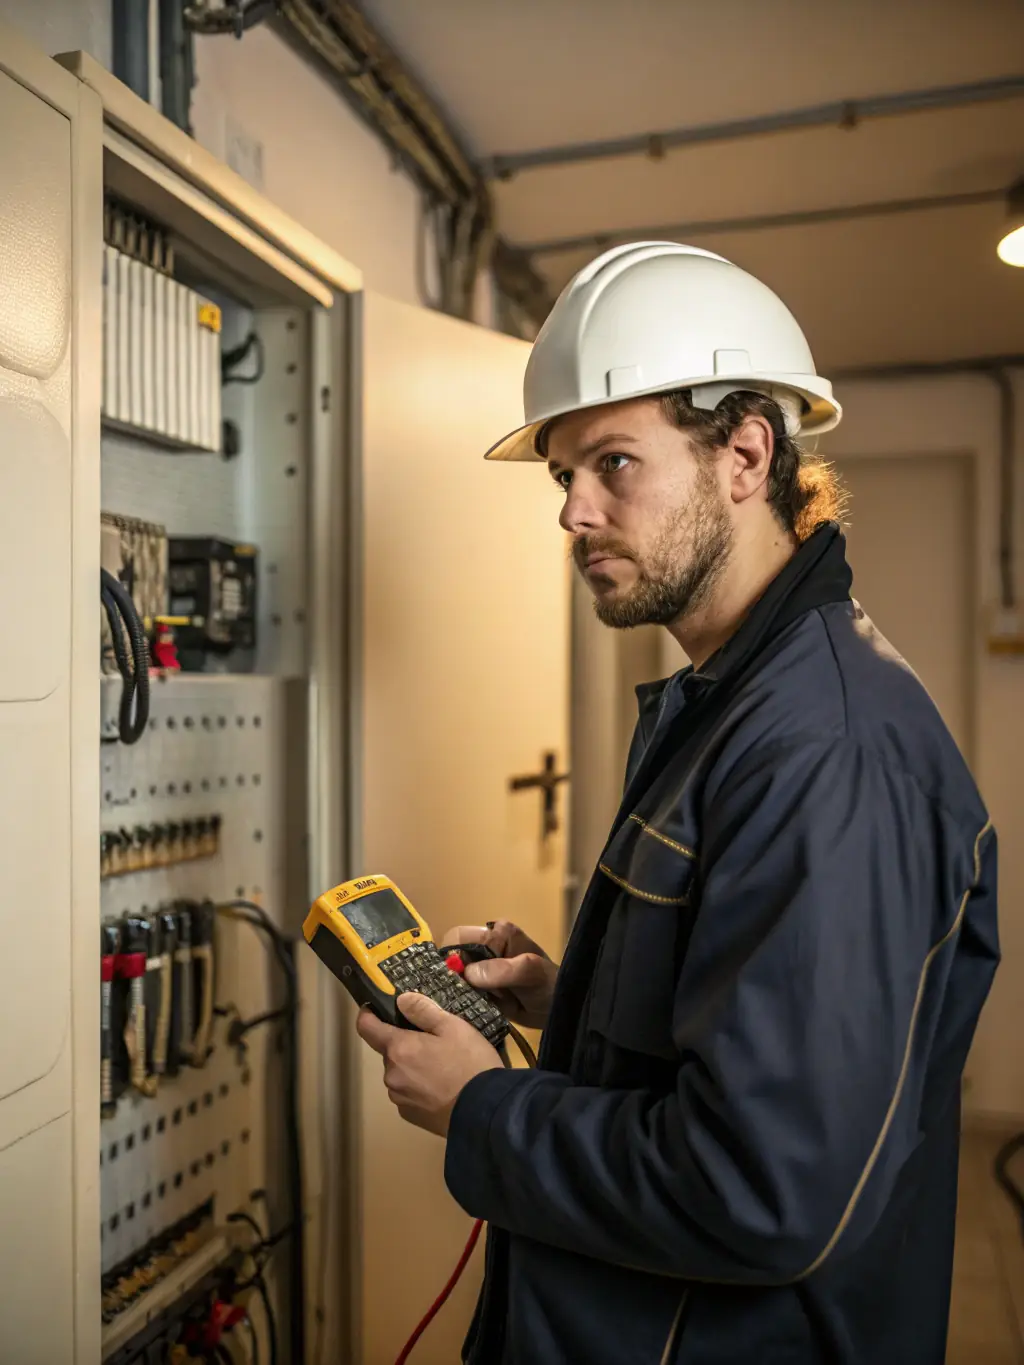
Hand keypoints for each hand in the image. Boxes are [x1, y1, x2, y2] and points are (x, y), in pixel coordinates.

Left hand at [355, 993, 502, 1136]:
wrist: (484, 1112)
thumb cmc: (469, 1064)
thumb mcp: (454, 1027)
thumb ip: (423, 1010)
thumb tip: (401, 1000)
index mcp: (398, 1049)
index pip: (366, 1027)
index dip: (368, 1015)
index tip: (376, 1009)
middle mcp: (391, 1074)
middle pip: (389, 1051)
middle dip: (404, 1044)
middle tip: (433, 1042)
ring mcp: (399, 1098)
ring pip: (399, 1073)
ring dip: (411, 1067)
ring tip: (441, 1068)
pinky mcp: (409, 1116)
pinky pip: (407, 1093)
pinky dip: (418, 1087)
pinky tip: (441, 1088)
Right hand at [441, 919, 557, 1029]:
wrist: (559, 1010)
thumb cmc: (548, 985)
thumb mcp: (530, 973)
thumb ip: (501, 970)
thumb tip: (468, 973)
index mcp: (496, 933)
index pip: (458, 937)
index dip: (454, 956)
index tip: (460, 979)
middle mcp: (485, 947)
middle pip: (452, 957)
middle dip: (456, 977)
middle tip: (472, 994)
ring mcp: (482, 969)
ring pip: (454, 976)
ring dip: (460, 991)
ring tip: (479, 1002)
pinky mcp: (481, 989)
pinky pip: (462, 992)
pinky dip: (464, 1001)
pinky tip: (477, 1008)